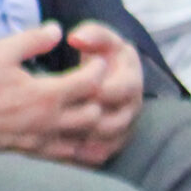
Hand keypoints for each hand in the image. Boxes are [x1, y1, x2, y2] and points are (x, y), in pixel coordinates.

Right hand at [0, 22, 140, 167]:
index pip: (90, 83)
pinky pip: (62, 156)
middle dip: (98, 98)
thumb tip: (57, 30)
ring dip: (87, 124)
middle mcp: (48, 121)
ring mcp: (39, 141)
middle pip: (94, 114)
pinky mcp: (28, 152)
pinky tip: (68, 135)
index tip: (96, 61)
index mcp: (45, 94)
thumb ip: (34, 39)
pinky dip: (73, 145)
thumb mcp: (2, 51)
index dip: (98, 69)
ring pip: (81, 139)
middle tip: (93, 85)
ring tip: (84, 109)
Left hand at [54, 22, 144, 165]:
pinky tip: (62, 152)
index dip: (103, 90)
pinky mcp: (111, 142)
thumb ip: (91, 34)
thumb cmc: (98, 52)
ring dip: (86, 141)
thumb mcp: (98, 37)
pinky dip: (83, 156)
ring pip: (108, 143)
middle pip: (116, 122)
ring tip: (60, 136)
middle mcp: (130, 106)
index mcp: (130, 78)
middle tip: (65, 118)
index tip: (84, 88)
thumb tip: (75, 37)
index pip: (123, 89)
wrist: (103, 71)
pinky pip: (99, 156)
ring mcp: (122, 126)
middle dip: (91, 121)